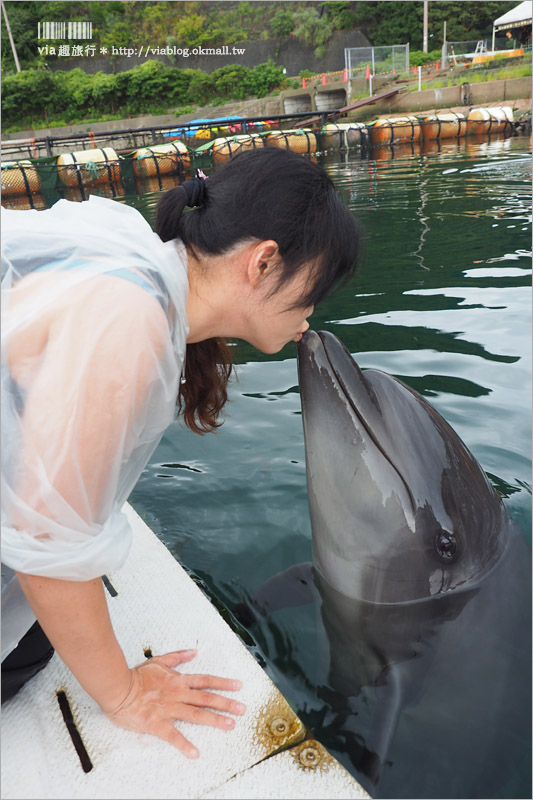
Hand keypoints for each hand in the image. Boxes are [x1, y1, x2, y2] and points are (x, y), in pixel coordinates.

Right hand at [104, 649, 244, 757]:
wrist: (118, 687)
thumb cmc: (136, 676)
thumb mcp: (159, 661)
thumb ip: (178, 657)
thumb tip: (192, 652)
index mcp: (179, 680)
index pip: (206, 681)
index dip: (223, 683)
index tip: (238, 686)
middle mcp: (178, 694)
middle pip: (206, 698)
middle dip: (226, 703)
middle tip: (242, 709)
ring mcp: (169, 708)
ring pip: (196, 715)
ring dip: (214, 720)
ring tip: (229, 726)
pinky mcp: (157, 723)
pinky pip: (173, 735)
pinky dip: (184, 744)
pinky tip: (195, 752)